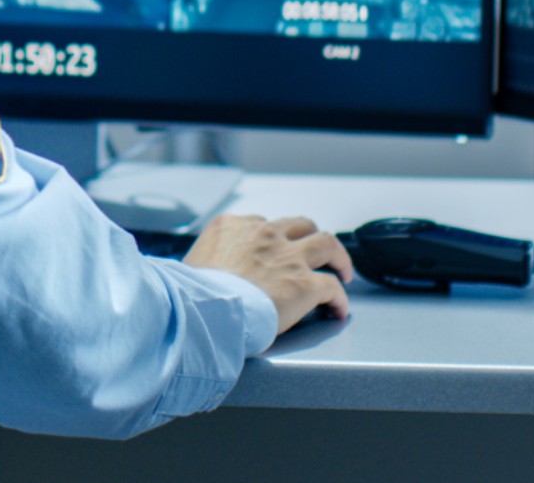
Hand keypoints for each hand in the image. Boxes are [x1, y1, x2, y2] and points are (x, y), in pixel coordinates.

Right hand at [181, 213, 352, 333]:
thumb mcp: (191, 263)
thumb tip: (200, 275)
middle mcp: (264, 235)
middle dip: (309, 237)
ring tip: (342, 270)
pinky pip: (332, 287)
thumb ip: (205, 261)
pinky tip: (339, 309)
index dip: (273, 239)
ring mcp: (288, 257)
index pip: (261, 224)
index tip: (275, 251)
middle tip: (315, 251)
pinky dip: (339, 298)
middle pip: (300, 225)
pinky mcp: (305, 284)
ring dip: (338, 256)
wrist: (205, 310)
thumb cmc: (192, 294)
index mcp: (232, 227)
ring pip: (327, 244)